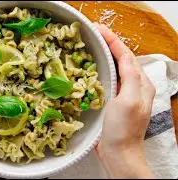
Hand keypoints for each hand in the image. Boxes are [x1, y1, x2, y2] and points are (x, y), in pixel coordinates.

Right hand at [94, 23, 155, 177]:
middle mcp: (133, 86)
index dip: (113, 40)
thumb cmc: (123, 129)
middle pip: (120, 59)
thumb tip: (124, 58)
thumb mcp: (129, 101)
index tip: (98, 29)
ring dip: (102, 55)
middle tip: (92, 34)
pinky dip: (98, 70)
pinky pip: (106, 80)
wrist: (118, 153)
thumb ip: (130, 78)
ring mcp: (122, 94)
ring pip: (113, 68)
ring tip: (90, 46)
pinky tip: (89, 68)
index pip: (126, 55)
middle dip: (108, 44)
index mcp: (140, 84)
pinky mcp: (112, 101)